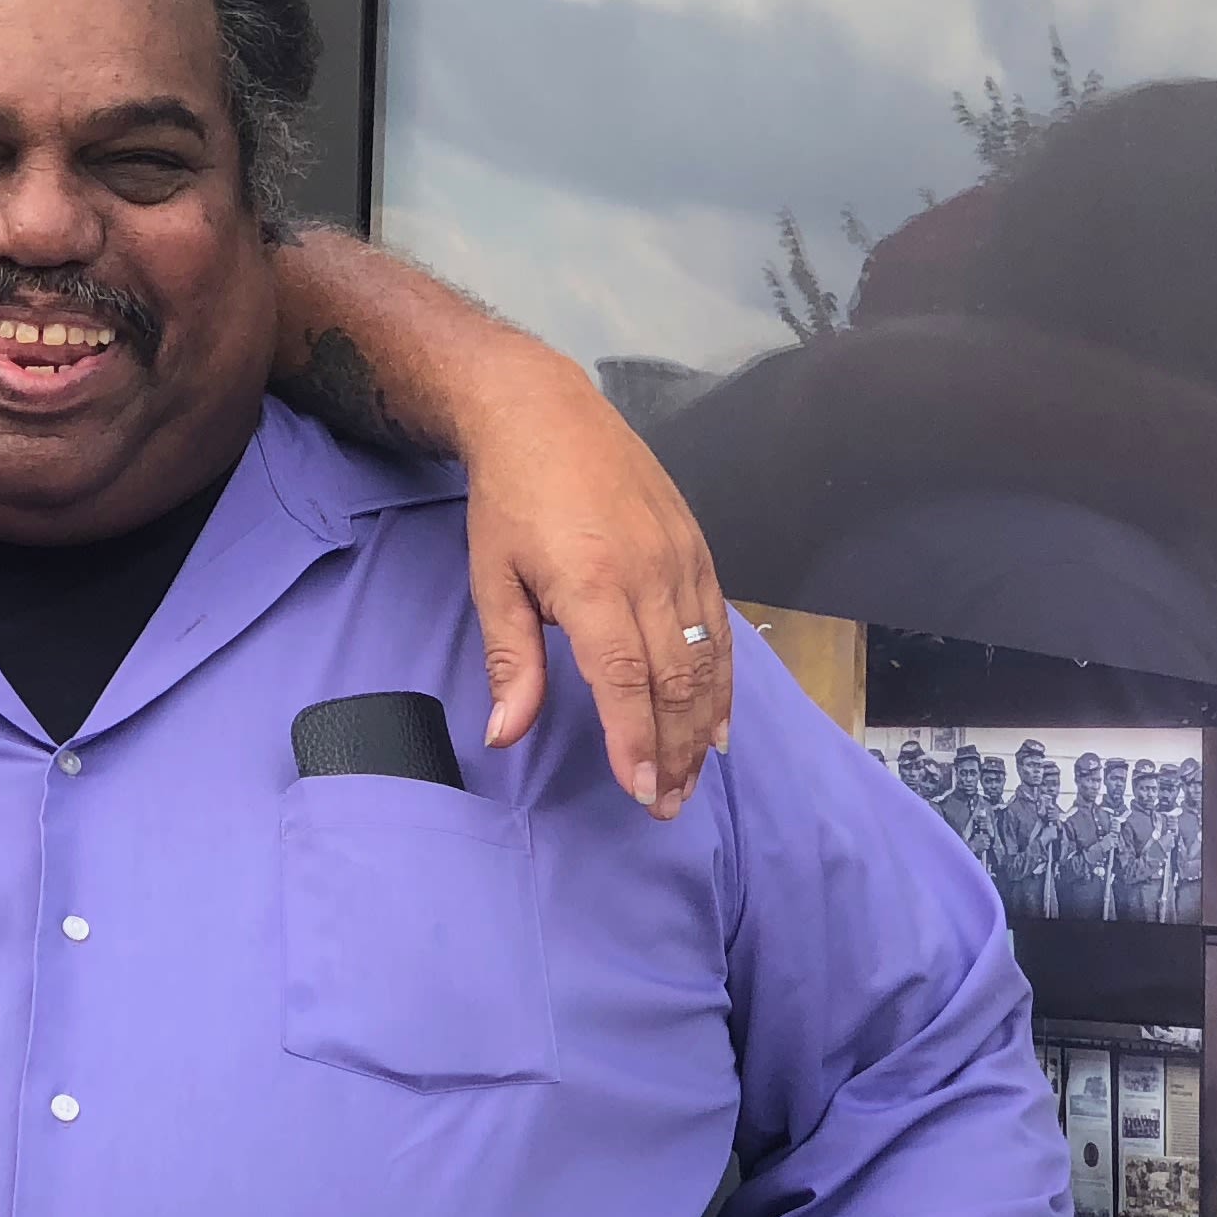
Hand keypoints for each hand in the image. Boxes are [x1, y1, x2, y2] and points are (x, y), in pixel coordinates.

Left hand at [457, 348, 732, 817]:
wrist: (544, 411)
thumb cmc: (510, 499)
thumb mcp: (492, 578)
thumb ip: (509, 660)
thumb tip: (506, 735)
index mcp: (592, 581)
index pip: (625, 678)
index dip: (637, 740)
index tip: (640, 791)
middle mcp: (649, 572)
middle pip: (675, 679)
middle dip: (673, 750)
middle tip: (665, 804)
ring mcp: (681, 557)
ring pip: (707, 658)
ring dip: (701, 725)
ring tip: (690, 778)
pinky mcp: (698, 547)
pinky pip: (721, 625)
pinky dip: (724, 679)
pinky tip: (717, 722)